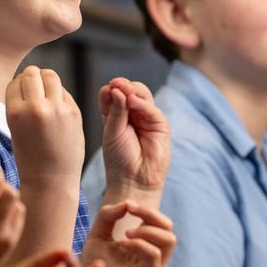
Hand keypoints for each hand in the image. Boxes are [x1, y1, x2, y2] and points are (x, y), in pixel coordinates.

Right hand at [6, 66, 83, 189]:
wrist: (50, 180)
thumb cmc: (30, 156)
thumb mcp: (15, 129)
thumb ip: (20, 104)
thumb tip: (28, 78)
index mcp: (15, 113)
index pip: (14, 82)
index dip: (18, 85)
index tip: (22, 92)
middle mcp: (36, 108)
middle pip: (31, 74)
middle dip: (32, 77)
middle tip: (34, 87)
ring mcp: (57, 109)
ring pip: (50, 75)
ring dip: (46, 79)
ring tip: (46, 91)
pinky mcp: (74, 112)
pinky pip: (64, 91)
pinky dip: (59, 94)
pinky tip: (57, 106)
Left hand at [80, 200, 175, 266]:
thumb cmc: (94, 262)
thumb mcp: (99, 232)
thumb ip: (109, 215)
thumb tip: (128, 203)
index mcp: (147, 245)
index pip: (160, 223)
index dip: (147, 210)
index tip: (128, 205)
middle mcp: (154, 258)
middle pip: (169, 229)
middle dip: (151, 215)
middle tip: (130, 211)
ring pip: (169, 241)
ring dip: (148, 230)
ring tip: (126, 233)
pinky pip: (154, 255)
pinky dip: (139, 244)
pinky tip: (122, 244)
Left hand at [99, 78, 169, 207]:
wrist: (133, 181)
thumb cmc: (119, 160)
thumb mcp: (111, 132)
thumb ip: (115, 111)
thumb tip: (117, 89)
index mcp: (117, 116)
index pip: (115, 95)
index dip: (111, 90)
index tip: (106, 89)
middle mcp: (133, 115)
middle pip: (130, 92)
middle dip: (123, 86)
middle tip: (115, 85)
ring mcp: (147, 119)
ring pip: (142, 96)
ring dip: (132, 90)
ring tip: (123, 90)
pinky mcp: (160, 125)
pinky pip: (152, 109)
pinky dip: (142, 103)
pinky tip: (132, 101)